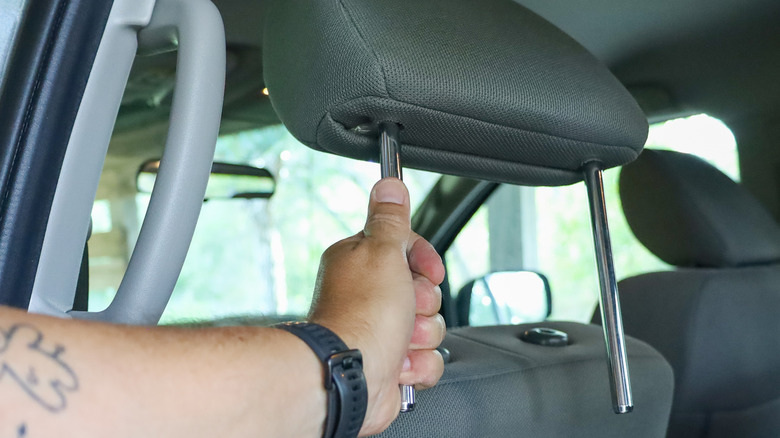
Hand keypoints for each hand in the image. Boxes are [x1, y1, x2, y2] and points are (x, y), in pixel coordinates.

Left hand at [309, 178, 445, 435]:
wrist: (352, 377)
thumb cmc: (362, 316)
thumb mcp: (383, 252)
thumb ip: (391, 219)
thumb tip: (388, 184)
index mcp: (361, 263)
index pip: (407, 249)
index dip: (424, 260)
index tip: (427, 270)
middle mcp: (368, 296)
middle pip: (423, 289)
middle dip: (424, 303)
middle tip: (406, 308)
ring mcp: (379, 331)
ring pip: (429, 326)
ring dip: (422, 336)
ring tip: (400, 341)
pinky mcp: (390, 364)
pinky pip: (426, 359)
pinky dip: (418, 364)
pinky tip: (399, 364)